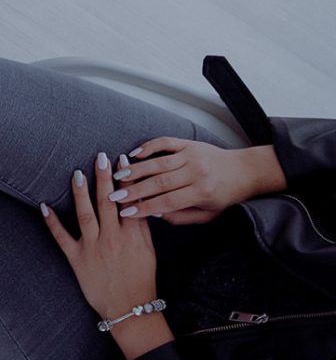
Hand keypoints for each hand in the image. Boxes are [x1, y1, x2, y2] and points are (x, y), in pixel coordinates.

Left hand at [42, 152, 159, 320]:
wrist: (130, 308)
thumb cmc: (141, 279)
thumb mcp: (149, 252)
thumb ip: (142, 228)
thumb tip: (138, 203)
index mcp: (133, 235)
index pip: (129, 200)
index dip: (126, 179)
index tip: (122, 159)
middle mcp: (113, 238)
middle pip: (107, 202)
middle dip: (104, 177)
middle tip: (100, 157)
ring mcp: (93, 248)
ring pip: (85, 214)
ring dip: (81, 193)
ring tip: (77, 173)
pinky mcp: (77, 259)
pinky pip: (62, 238)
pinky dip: (52, 222)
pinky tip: (44, 206)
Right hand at [112, 139, 284, 224]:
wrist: (245, 171)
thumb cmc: (225, 195)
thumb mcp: (208, 214)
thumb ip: (181, 217)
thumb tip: (154, 213)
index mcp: (202, 192)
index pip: (167, 202)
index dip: (145, 207)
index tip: (126, 212)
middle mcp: (196, 172)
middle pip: (159, 182)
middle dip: (134, 190)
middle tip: (114, 195)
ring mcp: (192, 156)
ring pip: (158, 163)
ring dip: (135, 169)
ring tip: (117, 175)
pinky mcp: (189, 143)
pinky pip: (165, 143)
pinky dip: (148, 146)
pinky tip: (134, 153)